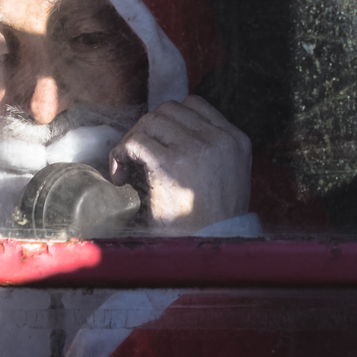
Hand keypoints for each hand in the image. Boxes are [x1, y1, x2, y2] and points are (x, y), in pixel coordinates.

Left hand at [109, 96, 251, 230]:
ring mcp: (195, 150)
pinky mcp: (170, 165)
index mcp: (235, 140)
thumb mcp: (230, 178)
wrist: (212, 252)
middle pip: (169, 109)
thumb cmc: (215, 223)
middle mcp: (218, 139)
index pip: (195, 105)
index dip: (170, 120)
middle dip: (149, 129)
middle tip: (138, 155)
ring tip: (129, 165)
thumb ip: (213, 152)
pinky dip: (121, 154)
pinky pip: (137, 143)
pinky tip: (121, 175)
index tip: (159, 141)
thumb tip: (176, 135)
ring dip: (134, 140)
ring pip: (151, 121)